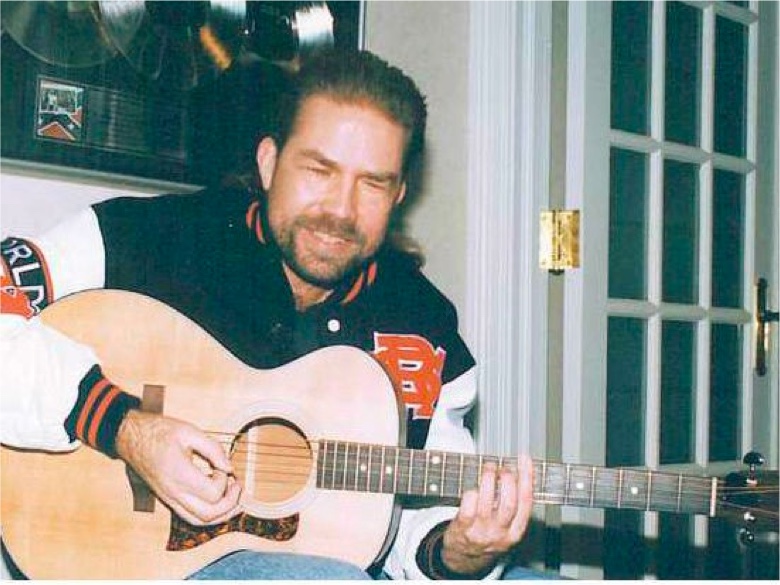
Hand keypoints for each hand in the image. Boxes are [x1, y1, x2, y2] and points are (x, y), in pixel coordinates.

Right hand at [115, 410, 241, 525]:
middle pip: (209, 515)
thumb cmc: (159, 432)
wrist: (130, 438)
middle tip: (237, 486)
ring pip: (199, 521)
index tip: (222, 466)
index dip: (224, 481)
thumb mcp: (189, 431)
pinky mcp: (168, 500)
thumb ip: (213, 449)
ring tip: (232, 497)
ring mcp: (169, 499)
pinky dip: (208, 514)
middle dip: (230, 504)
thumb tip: (229, 467)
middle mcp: (173, 493)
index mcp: (179, 474)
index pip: (212, 493)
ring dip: (221, 514)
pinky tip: (217, 500)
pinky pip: (190, 517)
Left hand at [441, 454, 533, 575]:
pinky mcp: (463, 529)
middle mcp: (500, 534)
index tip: (525, 460)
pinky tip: (474, 489)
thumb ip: (514, 505)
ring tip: (489, 468)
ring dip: (489, 479)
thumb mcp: (507, 527)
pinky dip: (472, 492)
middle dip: (508, 479)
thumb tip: (518, 472)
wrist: (464, 557)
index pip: (526, 502)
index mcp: (515, 532)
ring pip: (487, 501)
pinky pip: (469, 505)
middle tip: (504, 467)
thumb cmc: (487, 535)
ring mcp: (481, 532)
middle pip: (509, 503)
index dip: (527, 478)